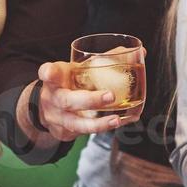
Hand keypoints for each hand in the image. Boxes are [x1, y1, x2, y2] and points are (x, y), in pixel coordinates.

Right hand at [18, 62, 140, 142]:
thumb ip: (103, 61)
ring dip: (98, 123)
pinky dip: (102, 129)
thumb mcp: (75, 70)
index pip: (49, 73)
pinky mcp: (65, 133)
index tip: (49, 72)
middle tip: (110, 96)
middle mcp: (53, 99)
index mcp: (55, 79)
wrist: (47, 109)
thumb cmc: (68, 83)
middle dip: (89, 100)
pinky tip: (119, 123)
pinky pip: (84, 133)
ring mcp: (58, 119)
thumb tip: (139, 53)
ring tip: (116, 120)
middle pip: (67, 101)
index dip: (49, 73)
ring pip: (77, 124)